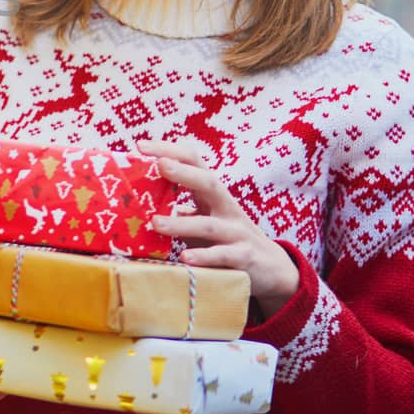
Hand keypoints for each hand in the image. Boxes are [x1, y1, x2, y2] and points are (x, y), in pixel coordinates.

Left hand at [138, 140, 298, 317]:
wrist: (271, 268)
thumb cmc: (226, 238)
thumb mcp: (205, 216)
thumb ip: (181, 206)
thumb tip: (143, 193)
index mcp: (212, 194)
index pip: (194, 162)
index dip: (170, 151)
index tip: (141, 145)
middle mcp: (226, 207)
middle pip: (208, 182)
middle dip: (185, 172)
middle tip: (160, 164)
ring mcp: (236, 232)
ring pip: (209, 224)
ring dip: (182, 223)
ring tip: (155, 223)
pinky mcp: (244, 258)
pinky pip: (223, 256)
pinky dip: (205, 257)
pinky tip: (186, 259)